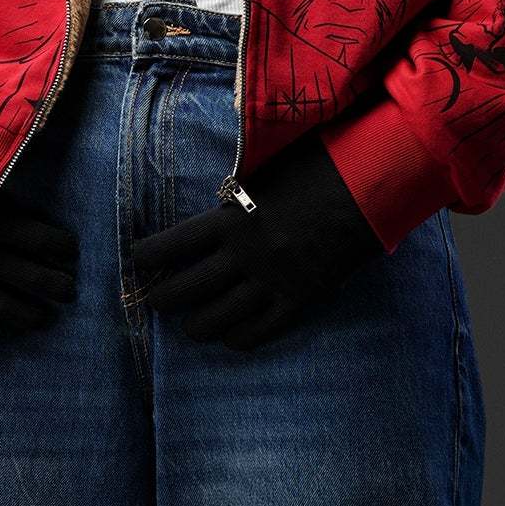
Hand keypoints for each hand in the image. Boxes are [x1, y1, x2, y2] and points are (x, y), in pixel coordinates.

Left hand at [130, 131, 383, 351]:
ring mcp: (271, 282)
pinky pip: (258, 332)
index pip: (172, 244)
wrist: (367, 188)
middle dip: (162, 299)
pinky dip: (238, 338)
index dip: (147, 256)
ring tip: (190, 325)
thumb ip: (235, 192)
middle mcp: (244, 255)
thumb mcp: (264, 171)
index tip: (136, 259)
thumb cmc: (316, 167)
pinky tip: (231, 336)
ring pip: (216, 320)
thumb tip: (213, 199)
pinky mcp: (298, 301)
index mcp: (231, 217)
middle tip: (155, 300)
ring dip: (195, 325)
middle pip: (186, 289)